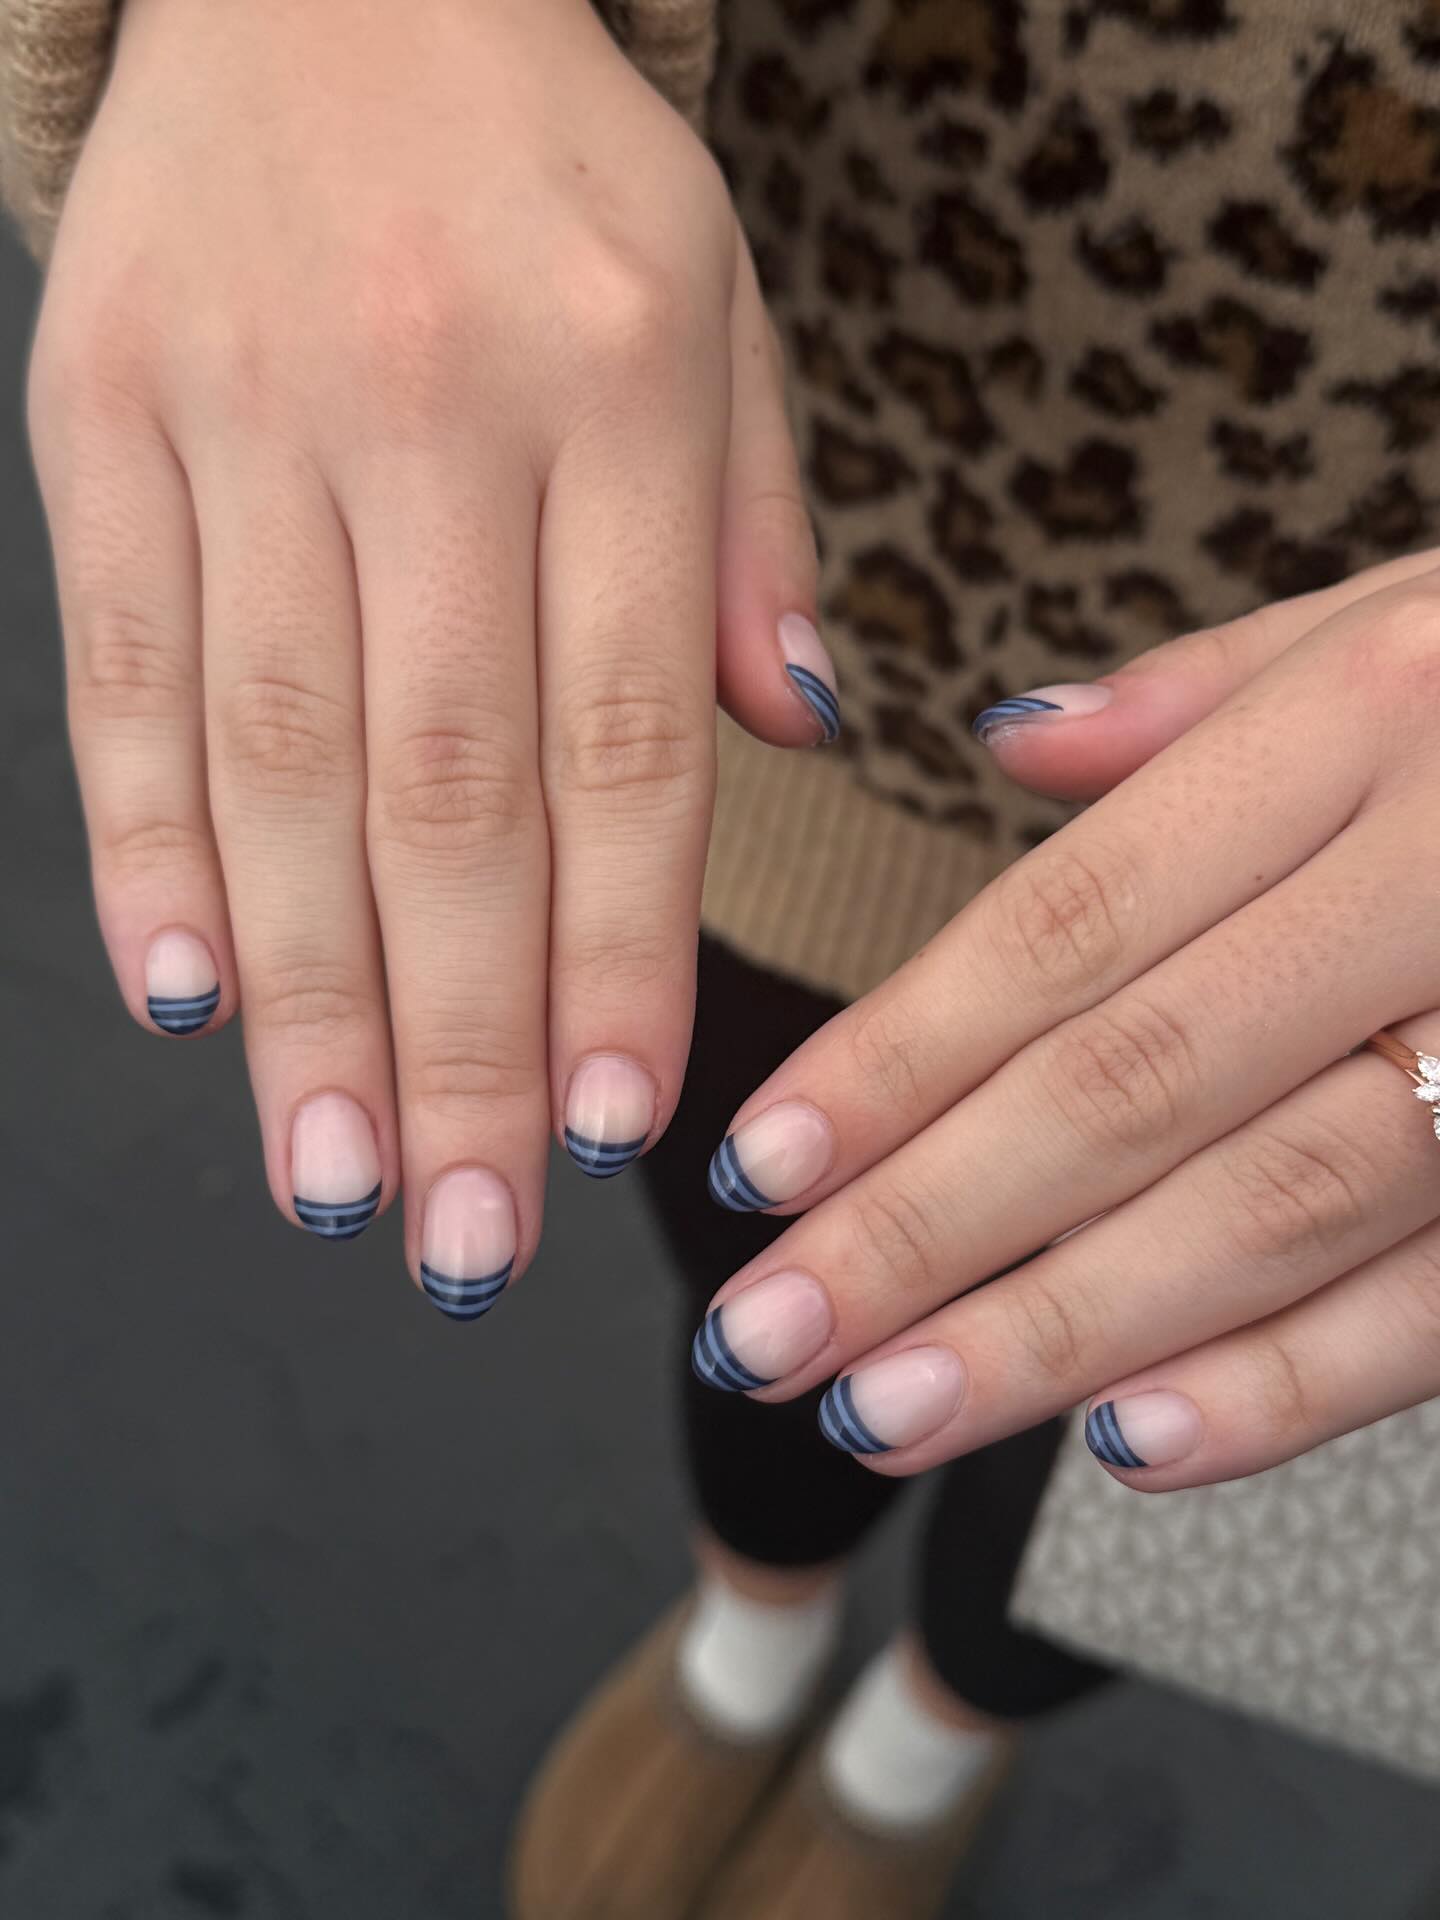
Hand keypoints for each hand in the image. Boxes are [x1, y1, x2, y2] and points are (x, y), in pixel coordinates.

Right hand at [30, 0, 826, 1306]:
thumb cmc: (552, 169)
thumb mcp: (717, 305)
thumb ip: (757, 535)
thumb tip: (797, 749)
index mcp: (617, 385)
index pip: (625, 738)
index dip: (618, 951)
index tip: (617, 1124)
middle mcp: (428, 409)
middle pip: (444, 794)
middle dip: (454, 1042)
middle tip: (464, 1234)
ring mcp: (243, 412)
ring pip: (280, 766)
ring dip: (305, 1003)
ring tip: (334, 1181)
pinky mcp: (97, 412)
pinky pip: (121, 669)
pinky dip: (151, 848)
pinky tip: (185, 1000)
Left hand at [691, 549, 1439, 1488]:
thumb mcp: (1418, 609)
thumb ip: (1209, 687)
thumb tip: (1005, 745)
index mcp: (1374, 722)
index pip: (1072, 922)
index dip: (899, 1056)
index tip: (756, 1166)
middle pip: (1137, 1085)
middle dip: (928, 1228)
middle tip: (764, 1335)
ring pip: (1273, 1210)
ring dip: (1062, 1331)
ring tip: (887, 1411)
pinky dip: (1295, 1382)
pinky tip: (1132, 1443)